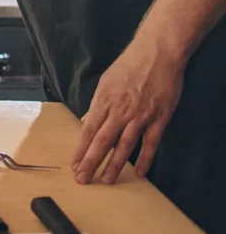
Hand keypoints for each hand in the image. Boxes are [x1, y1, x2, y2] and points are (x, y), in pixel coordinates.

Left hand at [71, 43, 183, 184]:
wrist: (157, 52)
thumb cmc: (129, 66)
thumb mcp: (105, 83)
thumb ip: (97, 105)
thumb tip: (86, 122)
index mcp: (103, 102)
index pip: (88, 132)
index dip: (81, 151)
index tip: (74, 166)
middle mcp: (119, 111)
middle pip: (102, 142)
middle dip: (91, 162)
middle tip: (83, 179)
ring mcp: (140, 115)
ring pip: (124, 145)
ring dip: (114, 165)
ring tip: (106, 181)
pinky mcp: (159, 117)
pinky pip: (151, 142)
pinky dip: (145, 158)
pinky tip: (138, 172)